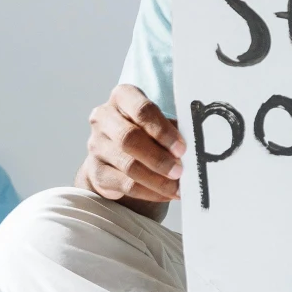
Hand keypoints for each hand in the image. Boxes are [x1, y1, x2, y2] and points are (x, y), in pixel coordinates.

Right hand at [77, 84, 184, 207]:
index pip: (142, 110)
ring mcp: (96, 145)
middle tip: (179, 171)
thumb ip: (173, 130)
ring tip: (176, 187)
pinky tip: (165, 193)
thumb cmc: (144, 132)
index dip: (163, 130)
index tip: (182, 148)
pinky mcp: (96, 171)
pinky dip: (149, 192)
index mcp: (123, 97)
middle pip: (129, 138)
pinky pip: (125, 185)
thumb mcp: (157, 123)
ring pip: (128, 165)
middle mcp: (104, 117)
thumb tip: (194, 150)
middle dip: (158, 158)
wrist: (114, 155)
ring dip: (157, 179)